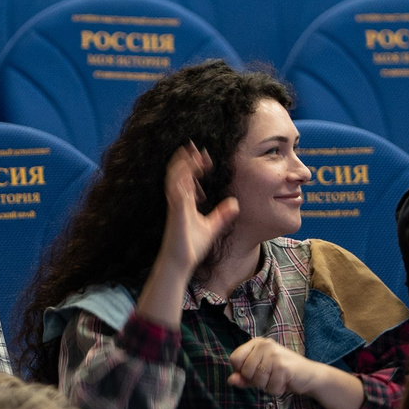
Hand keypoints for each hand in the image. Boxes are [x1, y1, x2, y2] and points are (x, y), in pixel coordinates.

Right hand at [160, 144, 236, 274]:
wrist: (180, 263)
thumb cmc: (191, 246)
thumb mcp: (212, 227)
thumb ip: (222, 215)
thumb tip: (234, 203)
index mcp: (184, 202)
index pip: (187, 177)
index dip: (194, 165)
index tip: (206, 157)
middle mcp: (178, 201)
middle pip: (177, 172)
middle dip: (185, 158)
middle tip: (195, 145)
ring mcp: (175, 206)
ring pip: (174, 178)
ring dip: (182, 164)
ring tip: (192, 152)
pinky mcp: (176, 212)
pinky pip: (177, 191)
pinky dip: (181, 179)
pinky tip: (191, 171)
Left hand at [227, 336, 325, 400]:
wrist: (310, 375)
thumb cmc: (282, 374)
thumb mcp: (260, 374)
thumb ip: (244, 377)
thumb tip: (230, 380)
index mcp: (257, 343)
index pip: (235, 358)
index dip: (241, 371)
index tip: (254, 373)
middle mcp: (265, 345)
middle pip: (245, 371)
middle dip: (257, 381)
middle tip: (271, 376)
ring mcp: (274, 355)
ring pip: (258, 381)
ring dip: (268, 386)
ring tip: (278, 379)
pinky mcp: (283, 366)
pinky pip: (270, 387)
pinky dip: (277, 390)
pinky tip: (285, 382)